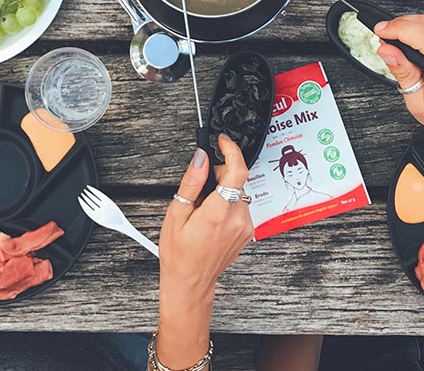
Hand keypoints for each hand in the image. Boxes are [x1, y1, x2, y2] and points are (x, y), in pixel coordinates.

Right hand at [160, 134, 252, 294]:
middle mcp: (236, 218)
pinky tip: (212, 218)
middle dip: (218, 176)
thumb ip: (192, 182)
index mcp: (218, 212)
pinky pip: (239, 206)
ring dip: (222, 191)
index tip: (222, 141)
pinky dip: (227, 204)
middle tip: (199, 191)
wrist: (190, 281)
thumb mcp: (177, 213)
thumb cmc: (179, 253)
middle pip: (235, 179)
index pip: (237, 171)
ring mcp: (244, 226)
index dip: (231, 150)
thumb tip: (201, 157)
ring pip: (237, 192)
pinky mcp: (247, 231)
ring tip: (203, 210)